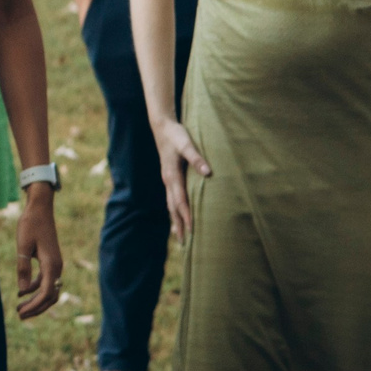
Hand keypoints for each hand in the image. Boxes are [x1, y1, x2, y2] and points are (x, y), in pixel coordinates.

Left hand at [14, 189, 63, 319]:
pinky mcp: (50, 261)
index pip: (46, 293)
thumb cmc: (30, 224)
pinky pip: (46, 281)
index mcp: (51, 264)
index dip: (34, 306)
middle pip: (50, 296)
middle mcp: (57, 267)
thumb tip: (23, 291)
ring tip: (20, 308)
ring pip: (49, 290)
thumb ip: (23, 268)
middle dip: (36, 308)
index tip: (21, 313)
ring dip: (36, 300)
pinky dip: (36, 289)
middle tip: (20, 315)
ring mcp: (55, 264)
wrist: (40, 208)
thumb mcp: (22, 246)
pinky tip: (23, 293)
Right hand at [154, 117, 210, 234]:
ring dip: (176, 220)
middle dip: (179, 225)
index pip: (180, 202)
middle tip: (184, 244)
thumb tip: (208, 172)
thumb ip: (197, 158)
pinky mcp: (169, 177)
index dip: (186, 216)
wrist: (162, 127)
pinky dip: (175, 210)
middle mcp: (168, 181)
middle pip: (173, 208)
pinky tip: (179, 215)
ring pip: (171, 205)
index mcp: (172, 176)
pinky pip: (172, 198)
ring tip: (180, 236)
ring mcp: (167, 180)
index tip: (192, 231)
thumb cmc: (176, 135)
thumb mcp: (187, 144)